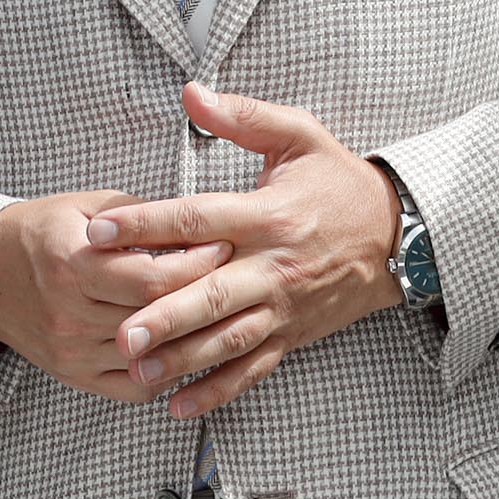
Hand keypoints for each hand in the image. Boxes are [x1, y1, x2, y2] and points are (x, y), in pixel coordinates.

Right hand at [0, 189, 234, 402]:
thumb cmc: (45, 231)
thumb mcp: (88, 207)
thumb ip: (141, 218)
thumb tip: (201, 226)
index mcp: (72, 265)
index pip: (152, 279)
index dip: (197, 264)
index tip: (224, 246)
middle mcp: (69, 313)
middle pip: (156, 318)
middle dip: (203, 297)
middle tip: (234, 279)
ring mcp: (71, 351)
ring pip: (152, 357)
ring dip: (192, 337)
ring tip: (219, 312)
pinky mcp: (74, 375)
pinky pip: (135, 389)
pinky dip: (166, 372)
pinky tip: (184, 348)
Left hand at [73, 83, 404, 417]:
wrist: (397, 235)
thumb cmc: (339, 182)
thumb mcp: (299, 136)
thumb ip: (243, 117)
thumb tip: (191, 94)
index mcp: (267, 215)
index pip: (198, 219)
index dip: (149, 226)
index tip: (101, 233)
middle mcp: (273, 265)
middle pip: (213, 292)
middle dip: (166, 315)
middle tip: (121, 331)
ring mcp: (282, 305)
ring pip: (229, 338)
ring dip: (183, 358)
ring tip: (139, 371)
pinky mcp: (291, 334)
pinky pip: (252, 368)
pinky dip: (217, 390)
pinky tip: (178, 405)